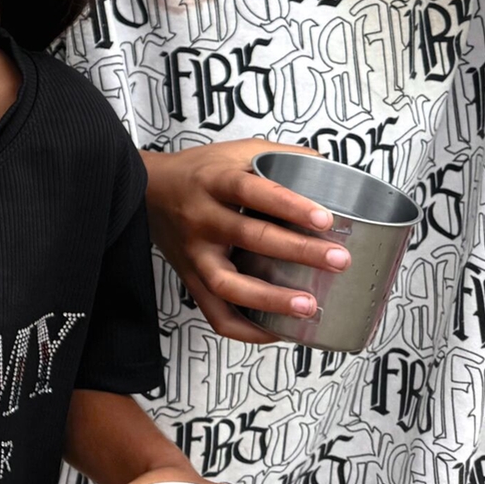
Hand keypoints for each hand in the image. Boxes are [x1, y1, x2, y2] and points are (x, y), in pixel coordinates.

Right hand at [144, 142, 347, 342]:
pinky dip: (246, 330)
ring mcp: (194, 254)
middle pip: (249, 237)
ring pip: (228, 284)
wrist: (146, 191)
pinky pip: (215, 315)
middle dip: (299, 251)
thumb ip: (280, 157)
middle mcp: (201, 218)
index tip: (325, 219)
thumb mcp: (234, 152)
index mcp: (214, 182)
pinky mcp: (191, 280)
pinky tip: (277, 331)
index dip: (289, 205)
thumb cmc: (198, 172)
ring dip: (270, 299)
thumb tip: (331, 169)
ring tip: (308, 306)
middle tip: (338, 260)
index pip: (252, 191)